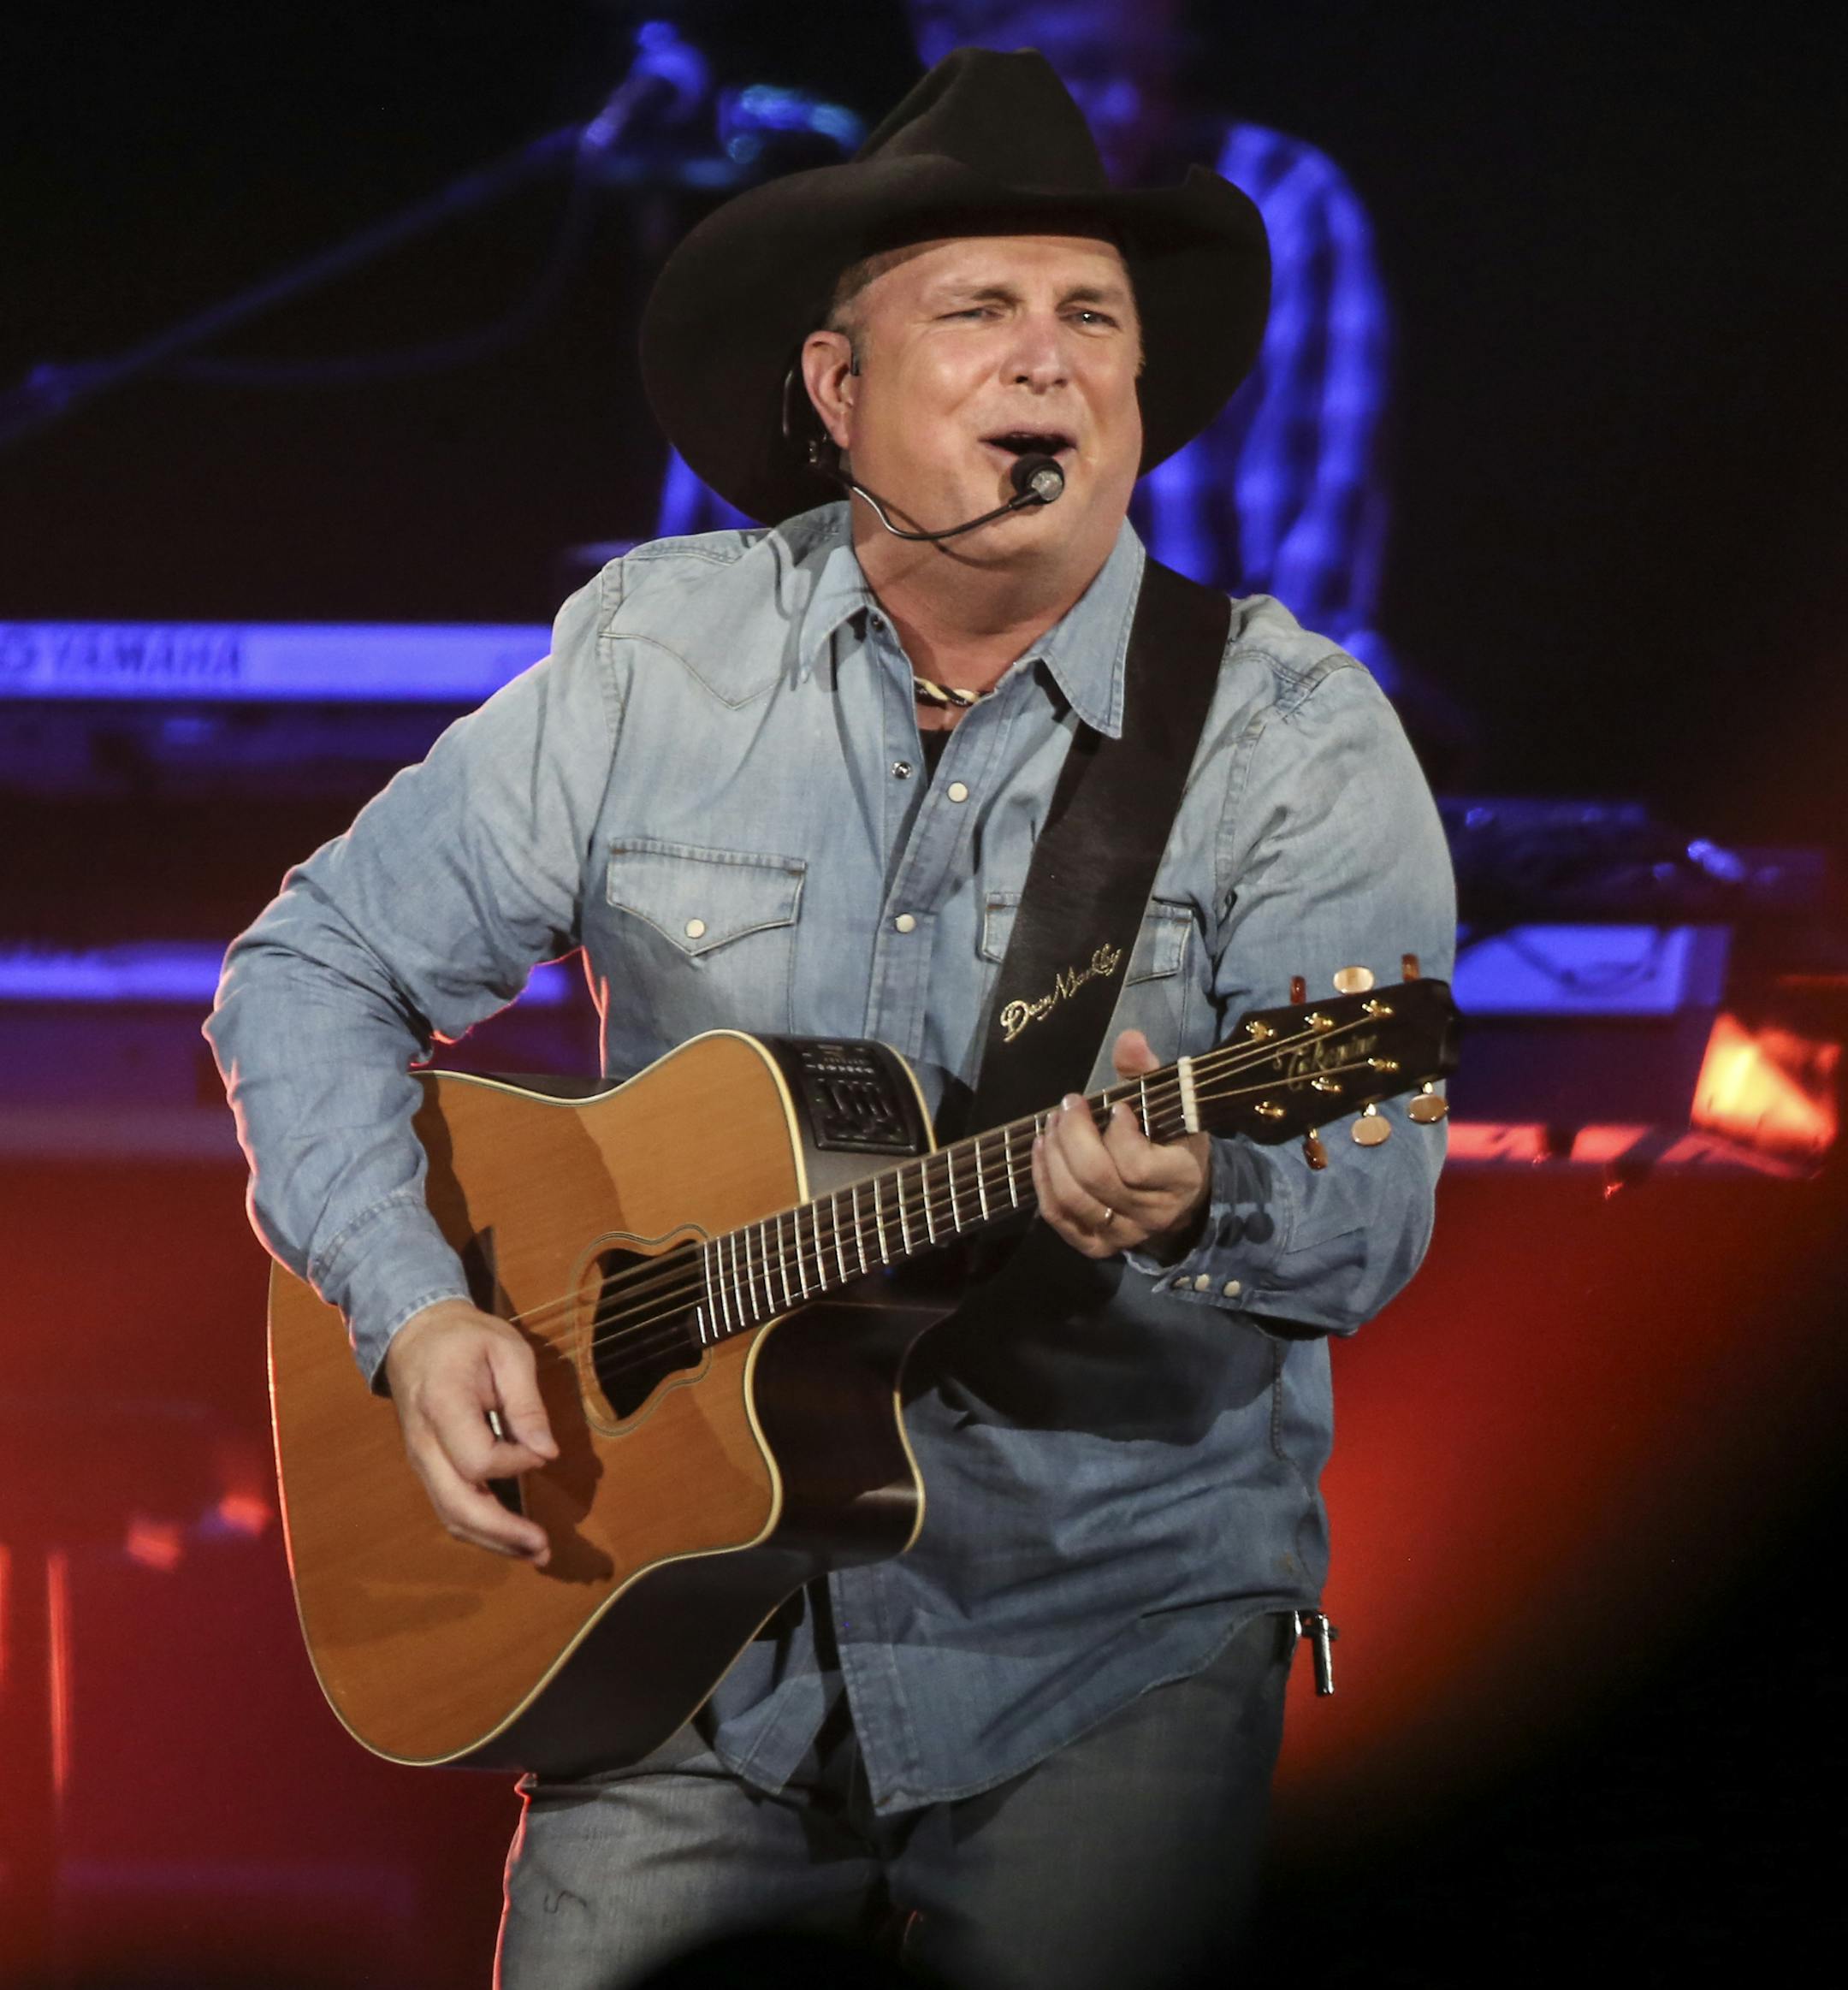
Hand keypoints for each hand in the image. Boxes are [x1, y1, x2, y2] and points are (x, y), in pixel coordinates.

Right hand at [383, 1298, 557, 1564]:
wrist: (415, 1336)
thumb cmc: (467, 1339)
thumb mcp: (507, 1351)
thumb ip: (527, 1402)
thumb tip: (546, 1453)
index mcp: (442, 1406)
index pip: (476, 1459)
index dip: (515, 1464)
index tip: (544, 1451)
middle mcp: (423, 1444)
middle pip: (456, 1505)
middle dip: (501, 1532)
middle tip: (544, 1547)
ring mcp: (420, 1461)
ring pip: (450, 1515)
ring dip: (492, 1541)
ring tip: (535, 1553)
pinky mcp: (427, 1469)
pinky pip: (449, 1508)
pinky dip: (480, 1529)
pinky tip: (511, 1538)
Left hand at [1032, 1029, 1211, 1261]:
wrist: (1180, 1194)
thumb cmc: (1170, 1139)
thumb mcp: (1169, 1104)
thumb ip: (1147, 1072)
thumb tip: (1128, 1039)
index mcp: (1181, 1178)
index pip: (1138, 1166)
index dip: (1118, 1135)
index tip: (1115, 1108)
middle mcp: (1153, 1214)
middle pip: (1098, 1180)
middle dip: (1074, 1136)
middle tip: (1068, 1106)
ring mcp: (1124, 1235)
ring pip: (1074, 1200)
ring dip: (1054, 1157)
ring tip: (1050, 1125)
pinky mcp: (1096, 1246)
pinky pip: (1059, 1218)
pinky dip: (1043, 1182)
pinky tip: (1042, 1151)